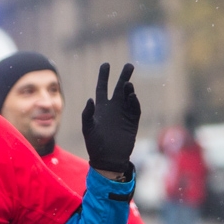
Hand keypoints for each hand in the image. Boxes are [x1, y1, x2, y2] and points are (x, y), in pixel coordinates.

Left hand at [81, 62, 140, 176]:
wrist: (108, 159)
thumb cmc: (95, 145)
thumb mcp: (88, 129)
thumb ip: (87, 114)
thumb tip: (90, 99)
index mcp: (101, 108)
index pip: (102, 87)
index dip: (103, 76)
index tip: (106, 64)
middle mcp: (113, 108)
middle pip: (119, 87)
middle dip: (123, 76)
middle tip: (128, 65)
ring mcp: (123, 114)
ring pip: (128, 96)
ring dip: (129, 89)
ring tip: (127, 84)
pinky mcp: (132, 121)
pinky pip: (135, 108)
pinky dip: (134, 102)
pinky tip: (132, 96)